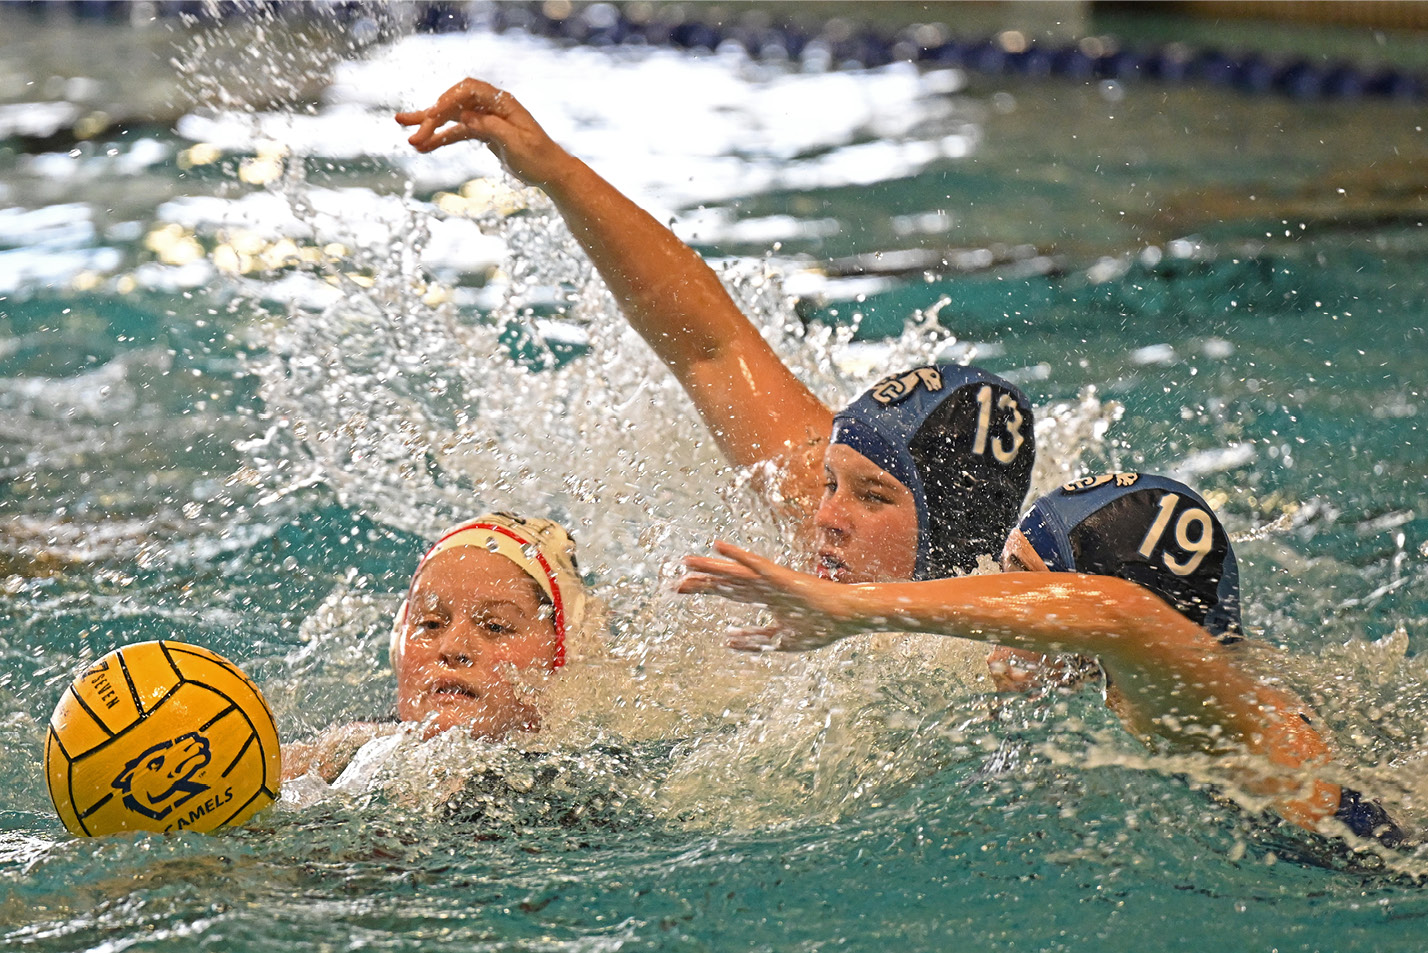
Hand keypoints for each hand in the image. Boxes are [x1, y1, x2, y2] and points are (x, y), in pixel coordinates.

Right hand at [395, 78, 572, 186]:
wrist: (550, 171)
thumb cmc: (538, 157)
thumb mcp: (517, 143)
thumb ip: (491, 127)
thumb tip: (464, 117)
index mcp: (502, 103)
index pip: (468, 90)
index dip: (448, 100)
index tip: (433, 116)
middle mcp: (491, 106)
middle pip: (455, 104)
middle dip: (432, 117)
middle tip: (412, 134)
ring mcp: (485, 119)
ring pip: (451, 118)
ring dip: (430, 127)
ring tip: (407, 136)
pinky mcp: (482, 133)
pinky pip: (457, 133)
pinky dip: (441, 140)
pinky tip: (423, 148)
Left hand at [676, 541, 860, 651]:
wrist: (845, 618)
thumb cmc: (819, 627)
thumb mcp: (780, 641)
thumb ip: (754, 640)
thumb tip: (727, 642)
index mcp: (765, 597)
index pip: (728, 592)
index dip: (705, 590)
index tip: (682, 589)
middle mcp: (764, 585)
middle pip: (725, 582)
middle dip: (700, 582)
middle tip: (674, 582)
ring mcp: (771, 579)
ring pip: (734, 572)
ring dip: (710, 566)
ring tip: (685, 561)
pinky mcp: (779, 576)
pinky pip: (754, 564)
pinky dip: (736, 555)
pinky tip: (718, 546)